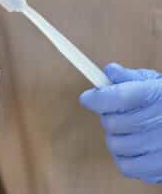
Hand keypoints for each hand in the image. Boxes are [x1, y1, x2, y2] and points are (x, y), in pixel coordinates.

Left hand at [80, 63, 161, 183]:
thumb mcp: (153, 82)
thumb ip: (128, 78)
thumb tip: (109, 71)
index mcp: (156, 95)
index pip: (119, 97)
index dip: (96, 98)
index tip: (87, 98)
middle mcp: (159, 122)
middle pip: (112, 122)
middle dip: (107, 116)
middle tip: (116, 112)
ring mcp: (160, 148)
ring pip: (115, 145)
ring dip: (115, 136)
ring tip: (127, 130)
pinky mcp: (159, 169)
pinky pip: (126, 166)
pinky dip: (123, 157)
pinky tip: (132, 146)